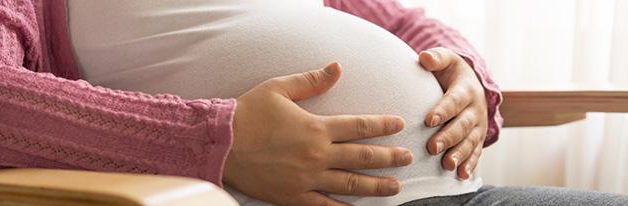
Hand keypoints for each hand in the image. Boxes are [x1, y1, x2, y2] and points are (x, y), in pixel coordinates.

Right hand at [224, 62, 413, 205]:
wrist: (219, 144)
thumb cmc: (248, 113)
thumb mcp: (279, 89)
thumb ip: (312, 81)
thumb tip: (337, 67)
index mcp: (316, 128)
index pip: (359, 126)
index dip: (382, 125)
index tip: (399, 124)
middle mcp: (317, 155)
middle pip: (363, 157)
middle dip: (389, 158)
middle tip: (408, 159)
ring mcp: (307, 179)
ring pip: (351, 184)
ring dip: (376, 186)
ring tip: (396, 187)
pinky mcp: (293, 197)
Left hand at [418, 47, 487, 179]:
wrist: (471, 85)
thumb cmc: (450, 73)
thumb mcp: (447, 60)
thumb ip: (436, 58)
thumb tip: (424, 57)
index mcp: (466, 90)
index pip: (454, 100)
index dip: (443, 110)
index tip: (428, 120)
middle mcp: (475, 109)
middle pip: (462, 125)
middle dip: (448, 137)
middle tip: (432, 147)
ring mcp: (478, 126)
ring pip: (470, 142)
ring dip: (459, 154)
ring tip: (447, 165)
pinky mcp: (478, 139)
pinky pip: (475, 153)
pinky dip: (470, 164)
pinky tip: (461, 176)